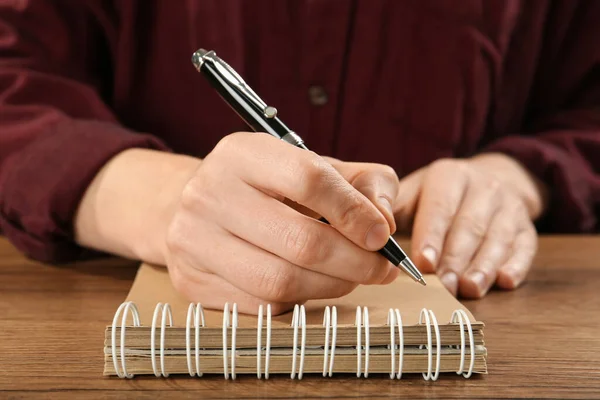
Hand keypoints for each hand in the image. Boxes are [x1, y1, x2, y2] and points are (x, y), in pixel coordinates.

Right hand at [164, 132, 399, 313]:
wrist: (202, 207)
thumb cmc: (269, 188)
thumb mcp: (314, 167)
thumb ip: (362, 183)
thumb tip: (385, 225)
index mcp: (242, 153)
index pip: (308, 179)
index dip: (354, 212)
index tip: (383, 236)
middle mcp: (208, 193)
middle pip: (299, 241)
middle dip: (355, 261)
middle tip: (381, 269)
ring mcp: (194, 240)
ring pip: (280, 281)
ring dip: (331, 286)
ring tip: (351, 277)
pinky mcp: (192, 281)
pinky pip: (261, 305)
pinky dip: (299, 301)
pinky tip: (310, 285)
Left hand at [394, 154, 547, 297]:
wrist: (494, 179)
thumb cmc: (441, 195)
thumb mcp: (416, 191)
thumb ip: (393, 210)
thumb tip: (369, 233)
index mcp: (450, 176)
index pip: (440, 208)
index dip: (432, 236)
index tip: (422, 263)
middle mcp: (484, 187)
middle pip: (470, 227)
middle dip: (455, 259)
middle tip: (443, 286)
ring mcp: (510, 207)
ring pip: (498, 238)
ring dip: (484, 266)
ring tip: (470, 289)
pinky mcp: (528, 227)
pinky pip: (526, 246)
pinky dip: (516, 264)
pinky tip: (505, 281)